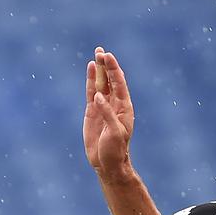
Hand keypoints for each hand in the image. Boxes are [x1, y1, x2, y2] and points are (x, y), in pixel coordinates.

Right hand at [82, 47, 133, 178]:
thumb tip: (98, 96)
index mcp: (124, 107)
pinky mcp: (92, 112)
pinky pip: (91, 92)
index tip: (107, 56)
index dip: (113, 69)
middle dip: (107, 65)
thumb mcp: (114, 132)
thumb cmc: (115, 149)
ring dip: (99, 70)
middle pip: (111, 80)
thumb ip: (107, 113)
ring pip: (101, 84)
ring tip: (96, 55)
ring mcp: (103, 106)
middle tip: (101, 51)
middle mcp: (115, 104)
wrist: (107, 163)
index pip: (119, 83)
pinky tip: (91, 70)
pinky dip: (91, 81)